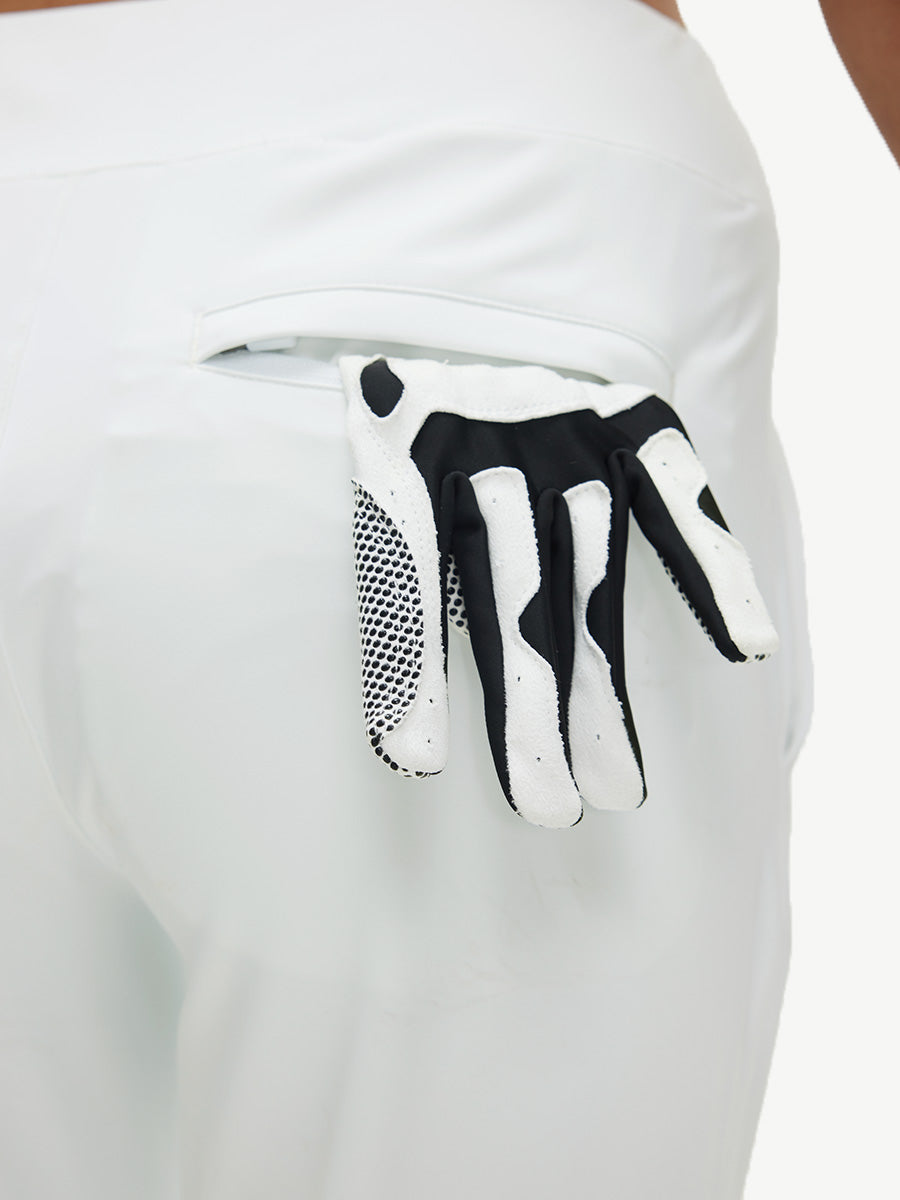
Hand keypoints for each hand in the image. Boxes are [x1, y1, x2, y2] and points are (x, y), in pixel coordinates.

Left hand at [339, 354, 777, 828]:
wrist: (467, 303)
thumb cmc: (412, 405)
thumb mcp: (367, 458)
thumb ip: (377, 563)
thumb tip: (378, 704)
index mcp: (411, 454)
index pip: (415, 580)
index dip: (416, 668)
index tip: (419, 762)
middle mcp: (498, 448)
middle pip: (517, 599)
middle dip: (532, 711)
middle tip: (550, 809)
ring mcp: (572, 437)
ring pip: (594, 574)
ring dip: (607, 681)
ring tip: (619, 783)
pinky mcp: (631, 418)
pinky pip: (680, 496)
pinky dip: (714, 570)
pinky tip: (742, 648)